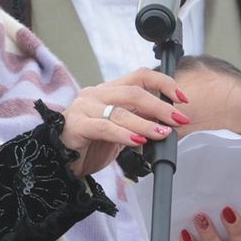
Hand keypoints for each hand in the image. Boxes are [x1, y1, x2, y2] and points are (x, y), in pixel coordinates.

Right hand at [59, 69, 188, 178]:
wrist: (59, 163)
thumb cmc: (89, 146)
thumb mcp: (120, 131)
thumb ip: (137, 121)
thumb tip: (166, 122)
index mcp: (108, 91)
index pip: (140, 76)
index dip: (164, 84)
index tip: (182, 98)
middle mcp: (95, 94)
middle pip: (134, 92)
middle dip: (161, 107)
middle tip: (178, 119)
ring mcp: (84, 108)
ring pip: (122, 111)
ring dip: (147, 124)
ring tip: (163, 134)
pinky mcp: (76, 125)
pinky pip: (105, 127)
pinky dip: (125, 134)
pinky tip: (138, 141)